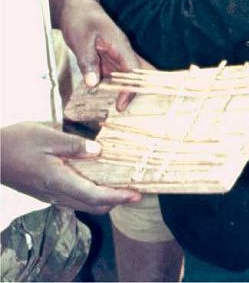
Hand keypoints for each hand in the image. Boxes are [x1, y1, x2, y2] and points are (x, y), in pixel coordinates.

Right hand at [0, 123, 141, 212]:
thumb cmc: (17, 142)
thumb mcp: (47, 136)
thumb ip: (74, 145)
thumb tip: (99, 151)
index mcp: (58, 180)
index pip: (94, 195)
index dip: (117, 197)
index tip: (136, 194)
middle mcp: (55, 193)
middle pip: (91, 205)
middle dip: (115, 201)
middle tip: (135, 192)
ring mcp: (49, 195)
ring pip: (82, 204)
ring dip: (103, 199)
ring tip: (121, 187)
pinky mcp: (45, 192)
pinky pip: (73, 199)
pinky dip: (90, 195)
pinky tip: (96, 181)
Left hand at [55, 0, 146, 109]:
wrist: (77, 9)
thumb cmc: (81, 21)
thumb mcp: (80, 40)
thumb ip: (87, 61)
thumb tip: (93, 84)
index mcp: (120, 45)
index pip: (133, 69)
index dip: (131, 88)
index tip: (120, 105)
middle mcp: (123, 51)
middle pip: (143, 72)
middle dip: (144, 90)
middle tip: (138, 112)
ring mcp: (118, 56)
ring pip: (133, 76)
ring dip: (131, 91)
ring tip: (126, 113)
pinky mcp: (111, 60)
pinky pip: (120, 76)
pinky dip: (119, 89)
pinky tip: (113, 102)